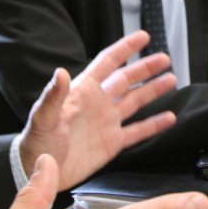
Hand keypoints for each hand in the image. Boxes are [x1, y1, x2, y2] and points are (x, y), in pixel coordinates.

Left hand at [18, 30, 178, 188]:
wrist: (38, 171)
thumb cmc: (36, 141)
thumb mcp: (43, 117)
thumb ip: (53, 95)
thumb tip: (60, 72)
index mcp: (83, 91)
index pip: (108, 63)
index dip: (125, 48)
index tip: (143, 37)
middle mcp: (98, 103)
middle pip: (126, 79)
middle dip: (145, 68)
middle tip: (164, 58)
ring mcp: (106, 123)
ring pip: (135, 101)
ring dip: (153, 91)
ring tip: (171, 80)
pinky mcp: (112, 143)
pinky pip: (137, 131)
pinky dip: (154, 125)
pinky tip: (168, 118)